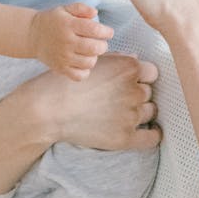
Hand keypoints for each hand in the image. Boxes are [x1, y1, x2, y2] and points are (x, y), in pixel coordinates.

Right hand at [28, 2, 113, 80]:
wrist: (33, 35)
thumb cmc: (53, 21)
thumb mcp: (65, 9)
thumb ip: (81, 8)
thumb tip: (95, 12)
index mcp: (68, 25)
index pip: (94, 30)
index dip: (106, 32)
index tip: (108, 32)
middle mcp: (66, 42)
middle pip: (94, 48)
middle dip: (103, 46)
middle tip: (100, 43)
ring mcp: (63, 57)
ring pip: (89, 62)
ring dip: (94, 57)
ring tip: (89, 52)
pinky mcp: (61, 68)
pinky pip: (79, 76)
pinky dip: (85, 71)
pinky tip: (82, 62)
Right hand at [33, 53, 159, 150]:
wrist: (47, 111)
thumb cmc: (64, 83)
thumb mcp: (92, 63)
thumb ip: (118, 59)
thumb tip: (136, 60)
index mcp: (129, 68)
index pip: (152, 72)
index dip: (141, 77)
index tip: (129, 82)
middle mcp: (134, 90)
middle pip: (149, 92)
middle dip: (137, 94)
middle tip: (117, 99)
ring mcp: (131, 115)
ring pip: (150, 112)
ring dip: (141, 112)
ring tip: (121, 113)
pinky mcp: (125, 137)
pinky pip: (152, 138)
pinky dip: (151, 134)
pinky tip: (145, 131)